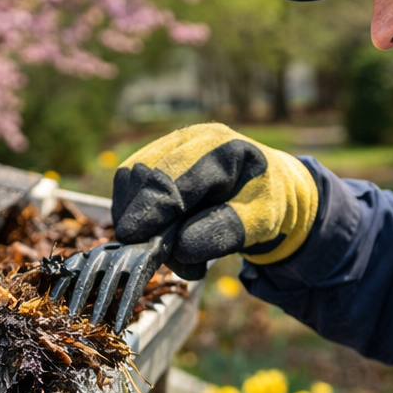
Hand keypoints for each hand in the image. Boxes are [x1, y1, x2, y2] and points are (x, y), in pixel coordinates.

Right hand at [111, 124, 318, 278]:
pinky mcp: (155, 155)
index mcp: (224, 150)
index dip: (152, 211)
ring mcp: (171, 143)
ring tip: (161, 246)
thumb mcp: (255, 223)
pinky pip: (128, 182)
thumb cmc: (261, 206)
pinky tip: (152, 230)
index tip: (133, 239)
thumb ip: (220, 233)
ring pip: (130, 176)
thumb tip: (178, 248)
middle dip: (139, 215)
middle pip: (146, 173)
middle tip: (146, 254)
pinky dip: (132, 209)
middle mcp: (193, 138)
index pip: (177, 178)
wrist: (264, 189)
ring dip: (133, 214)